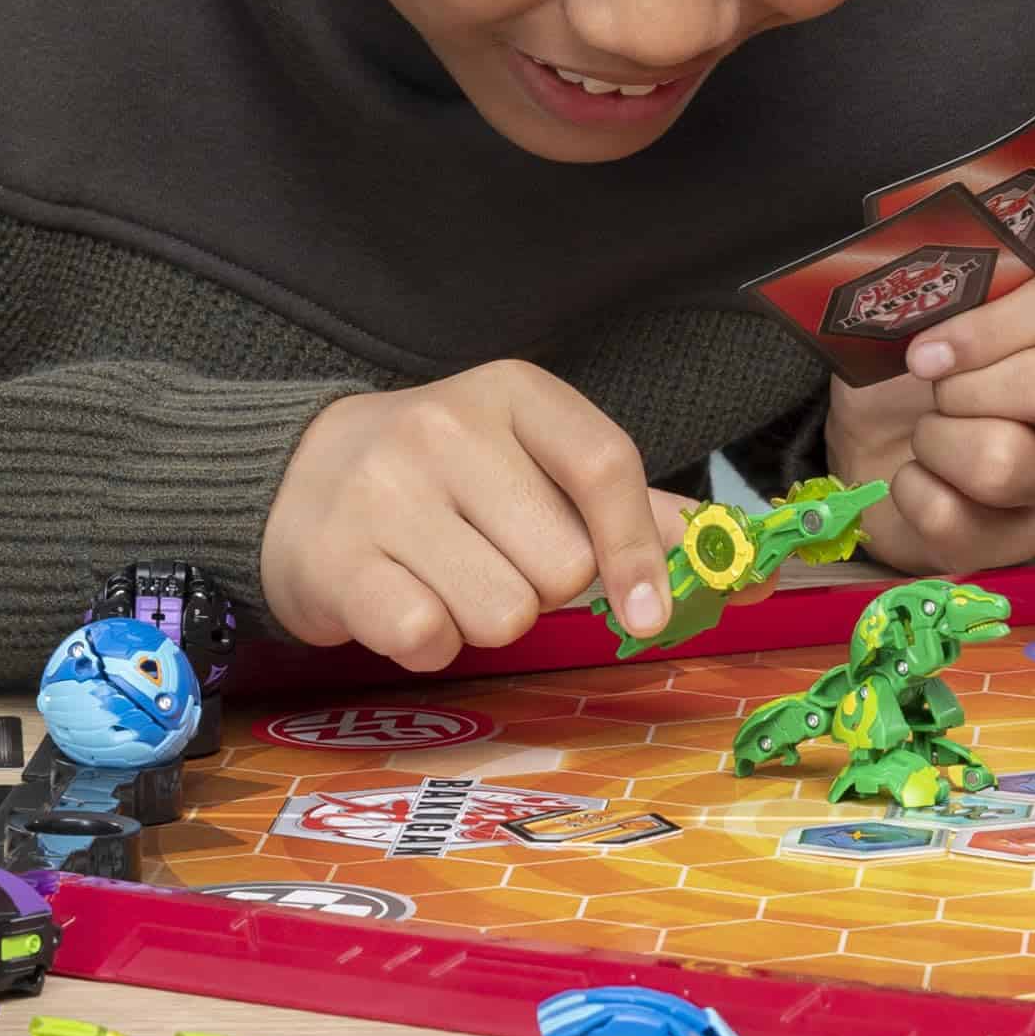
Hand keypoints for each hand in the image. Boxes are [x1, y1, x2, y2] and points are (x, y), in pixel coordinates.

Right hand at [263, 361, 688, 669]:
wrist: (294, 475)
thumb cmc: (448, 478)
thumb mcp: (535, 463)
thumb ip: (634, 509)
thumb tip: (740, 558)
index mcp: (515, 393)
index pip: (606, 465)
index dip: (639, 549)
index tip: (651, 613)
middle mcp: (447, 427)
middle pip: (561, 564)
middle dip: (545, 589)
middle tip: (498, 560)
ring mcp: (385, 490)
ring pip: (503, 613)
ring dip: (488, 620)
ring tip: (447, 577)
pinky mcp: (335, 559)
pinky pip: (429, 638)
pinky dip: (430, 642)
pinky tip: (405, 601)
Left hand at [827, 268, 1034, 575]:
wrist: (875, 452)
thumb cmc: (909, 376)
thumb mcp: (920, 320)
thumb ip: (936, 295)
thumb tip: (918, 290)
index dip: (985, 327)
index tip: (927, 351)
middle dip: (963, 389)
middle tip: (933, 396)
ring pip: (1004, 461)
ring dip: (937, 444)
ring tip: (928, 439)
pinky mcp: (1022, 539)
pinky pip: (953, 516)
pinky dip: (911, 492)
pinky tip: (919, 480)